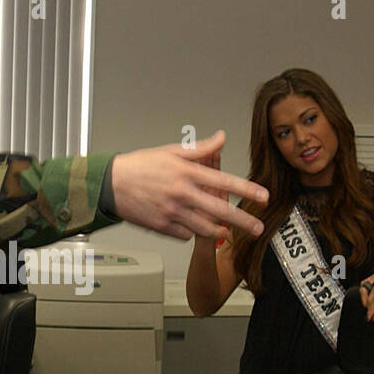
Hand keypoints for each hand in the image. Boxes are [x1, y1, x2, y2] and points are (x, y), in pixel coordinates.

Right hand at [110, 130, 266, 240]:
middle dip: (243, 221)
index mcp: (186, 173)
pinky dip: (192, 232)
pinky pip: (185, 235)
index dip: (246, 189)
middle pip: (220, 210)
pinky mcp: (162, 226)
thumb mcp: (171, 151)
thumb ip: (200, 149)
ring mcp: (172, 212)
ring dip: (219, 231)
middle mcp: (182, 193)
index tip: (263, 196)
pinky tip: (192, 226)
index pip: (224, 182)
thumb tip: (221, 138)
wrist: (110, 184)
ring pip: (205, 228)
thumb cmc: (139, 166)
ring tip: (227, 230)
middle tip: (258, 227)